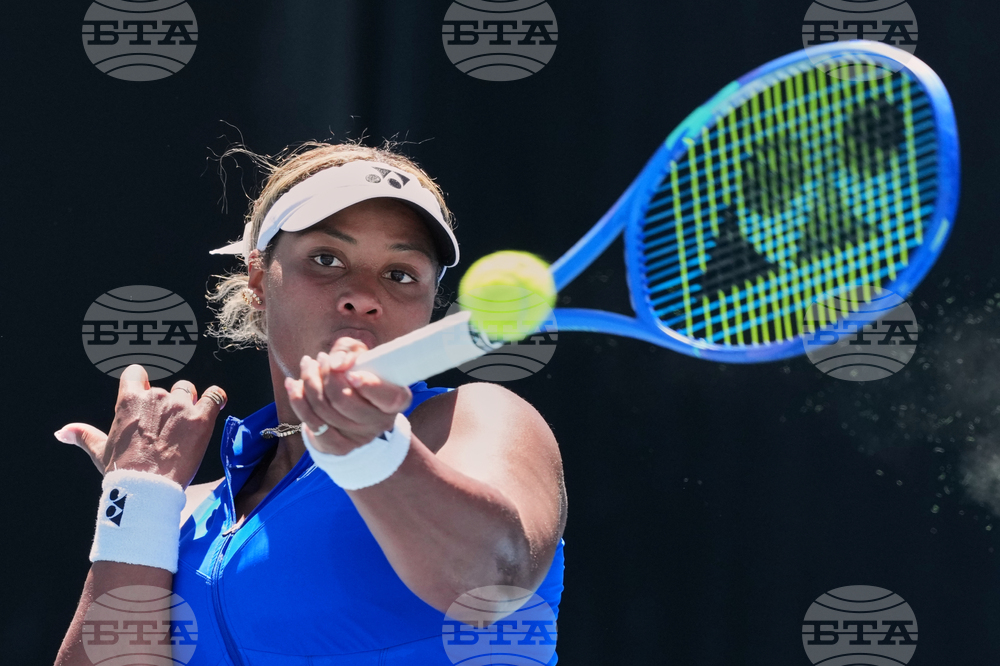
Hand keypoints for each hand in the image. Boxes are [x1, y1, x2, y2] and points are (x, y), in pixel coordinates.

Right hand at [54, 365, 227, 488]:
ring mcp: (180, 406)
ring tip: (184, 429)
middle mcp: (155, 396)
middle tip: (165, 431)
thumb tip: (62, 432)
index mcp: (129, 399)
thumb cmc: (122, 471)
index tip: (146, 398)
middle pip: (168, 387)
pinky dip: (216, 399)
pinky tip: (213, 408)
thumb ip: (84, 435)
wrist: (147, 490)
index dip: (142, 383)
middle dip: (169, 405)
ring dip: (190, 404)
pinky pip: (216, 395)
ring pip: (189, 391)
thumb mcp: (101, 451)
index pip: (136, 372)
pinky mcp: (201, 418)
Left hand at [285, 337, 411, 455]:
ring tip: (307, 365)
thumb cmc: (360, 376)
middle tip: (320, 359)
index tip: (350, 372)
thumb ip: (351, 351)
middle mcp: (381, 422)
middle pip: (343, 399)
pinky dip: (298, 400)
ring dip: (309, 382)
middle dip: (325, 374)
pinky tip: (292, 384)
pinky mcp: (338, 447)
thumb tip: (337, 363)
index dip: (368, 385)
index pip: (387, 396)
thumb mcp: (362, 356)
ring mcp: (359, 438)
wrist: (354, 412)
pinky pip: (312, 424)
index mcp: (396, 399)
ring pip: (324, 409)